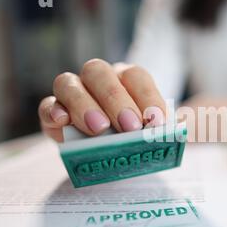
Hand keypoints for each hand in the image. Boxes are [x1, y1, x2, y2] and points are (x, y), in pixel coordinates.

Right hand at [38, 59, 165, 141]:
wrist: (112, 153)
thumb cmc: (136, 139)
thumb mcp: (153, 134)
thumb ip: (163, 129)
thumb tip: (179, 130)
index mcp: (126, 79)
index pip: (136, 76)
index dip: (147, 96)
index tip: (157, 122)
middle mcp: (98, 79)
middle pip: (99, 73)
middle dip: (116, 99)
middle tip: (130, 127)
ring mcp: (73, 92)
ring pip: (69, 83)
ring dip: (84, 104)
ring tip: (99, 129)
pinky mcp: (53, 111)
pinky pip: (48, 105)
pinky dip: (54, 110)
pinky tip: (63, 122)